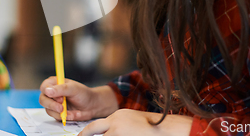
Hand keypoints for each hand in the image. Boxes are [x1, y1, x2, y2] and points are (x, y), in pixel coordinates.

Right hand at [39, 77, 117, 121]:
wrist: (91, 106)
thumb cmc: (83, 94)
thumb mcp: (73, 88)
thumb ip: (60, 89)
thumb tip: (47, 91)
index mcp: (54, 83)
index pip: (44, 87)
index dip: (49, 93)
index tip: (60, 98)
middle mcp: (52, 93)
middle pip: (43, 99)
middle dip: (52, 105)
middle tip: (62, 108)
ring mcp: (53, 103)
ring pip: (48, 110)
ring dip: (59, 113)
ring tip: (70, 112)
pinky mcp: (56, 112)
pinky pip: (55, 116)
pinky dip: (63, 117)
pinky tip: (72, 114)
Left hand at [78, 109, 192, 135]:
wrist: (164, 128)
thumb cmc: (151, 126)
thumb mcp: (130, 120)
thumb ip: (117, 125)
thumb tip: (105, 133)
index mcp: (116, 116)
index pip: (95, 126)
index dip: (85, 134)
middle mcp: (115, 123)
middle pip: (94, 131)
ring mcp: (117, 132)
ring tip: (125, 133)